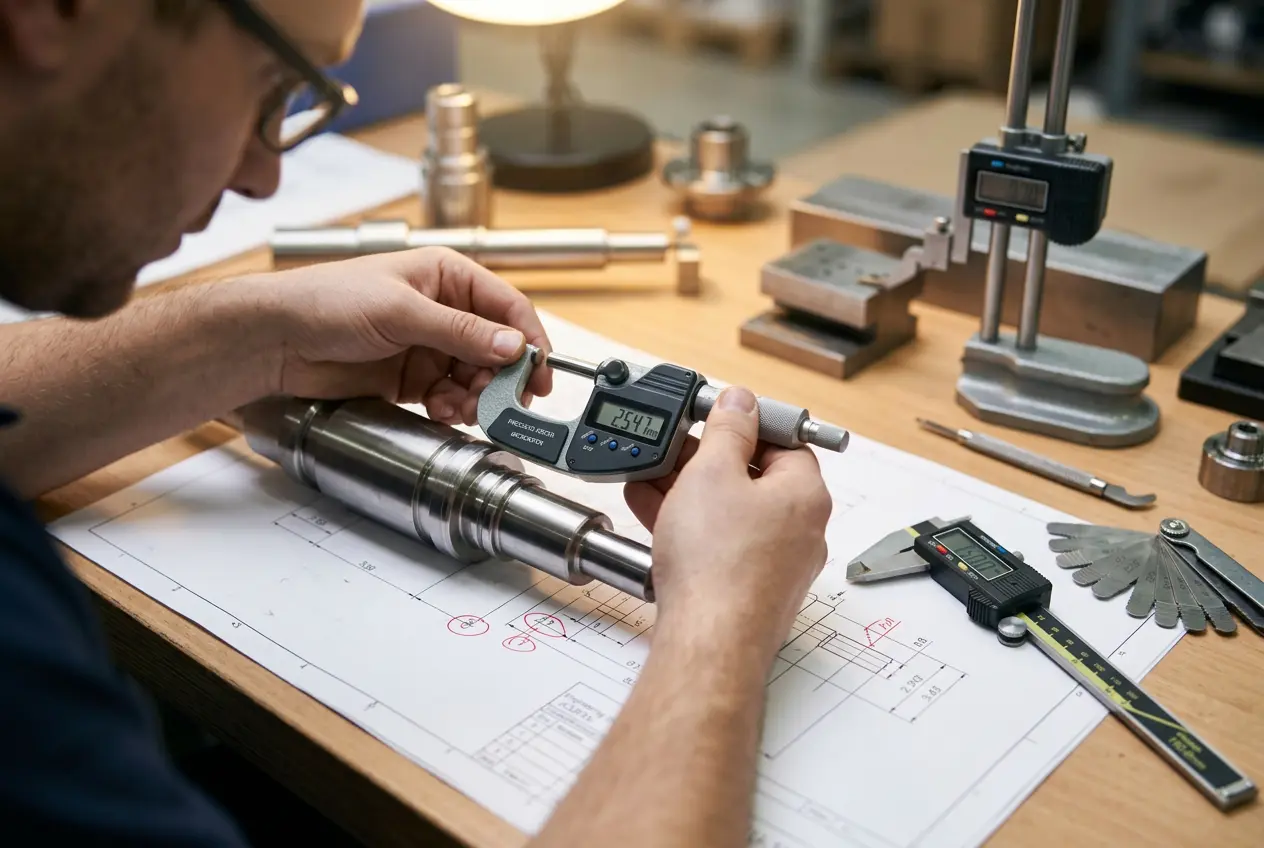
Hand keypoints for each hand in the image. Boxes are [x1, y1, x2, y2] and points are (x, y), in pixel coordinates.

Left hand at [241, 247, 552, 422]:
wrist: (275, 340)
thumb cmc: (326, 301)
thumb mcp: (401, 311)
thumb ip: (461, 332)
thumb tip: (513, 346)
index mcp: (447, 276)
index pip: (507, 307)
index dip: (529, 340)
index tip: (539, 373)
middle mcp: (443, 310)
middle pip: (496, 349)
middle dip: (502, 378)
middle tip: (503, 404)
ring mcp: (427, 346)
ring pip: (475, 378)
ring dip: (477, 398)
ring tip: (464, 410)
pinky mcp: (411, 378)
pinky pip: (450, 396)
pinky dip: (454, 409)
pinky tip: (443, 413)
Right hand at [623, 386, 831, 663]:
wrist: (706, 642)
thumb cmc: (718, 565)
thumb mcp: (712, 472)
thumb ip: (727, 429)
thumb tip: (740, 402)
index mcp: (805, 495)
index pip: (786, 442)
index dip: (747, 425)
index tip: (716, 418)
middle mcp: (799, 532)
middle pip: (755, 479)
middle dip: (707, 462)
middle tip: (675, 450)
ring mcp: (775, 567)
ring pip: (732, 515)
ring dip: (691, 495)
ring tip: (651, 480)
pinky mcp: (748, 592)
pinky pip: (720, 547)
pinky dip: (690, 528)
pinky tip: (655, 517)